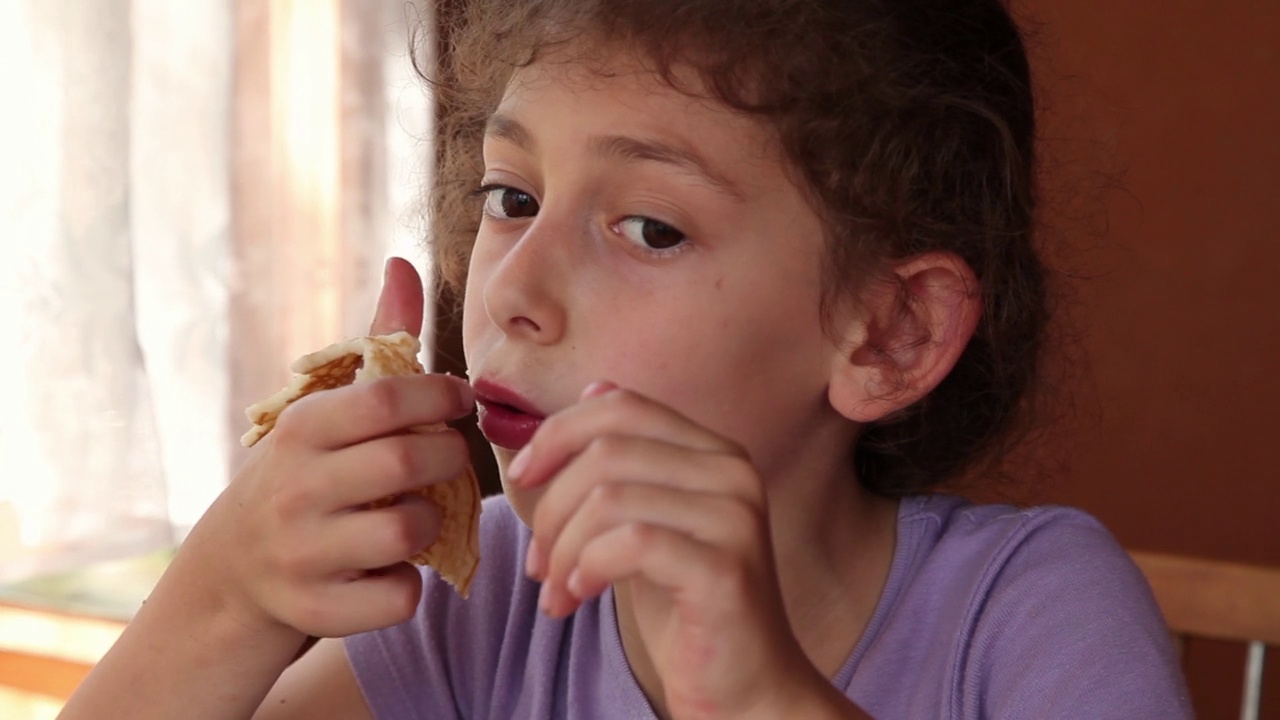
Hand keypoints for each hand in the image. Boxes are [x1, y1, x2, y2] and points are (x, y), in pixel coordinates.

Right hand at [182, 257, 473, 638]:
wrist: (234, 572)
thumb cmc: (306, 472)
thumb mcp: (328, 407)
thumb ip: (378, 341)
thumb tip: (406, 262)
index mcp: (301, 429)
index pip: (385, 398)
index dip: (438, 394)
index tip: (458, 400)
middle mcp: (294, 489)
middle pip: (407, 463)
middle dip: (446, 457)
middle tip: (446, 457)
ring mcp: (302, 554)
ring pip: (408, 533)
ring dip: (428, 522)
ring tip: (413, 513)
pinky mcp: (316, 611)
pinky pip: (399, 598)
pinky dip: (409, 585)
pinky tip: (389, 569)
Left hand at [512, 383, 826, 718]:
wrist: (744, 688)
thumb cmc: (686, 607)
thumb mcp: (646, 521)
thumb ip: (626, 463)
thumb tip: (589, 390)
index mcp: (715, 451)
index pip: (622, 404)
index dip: (559, 433)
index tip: (523, 479)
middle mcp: (734, 472)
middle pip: (606, 450)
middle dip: (552, 507)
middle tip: (539, 563)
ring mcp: (736, 518)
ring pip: (610, 498)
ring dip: (564, 548)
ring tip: (558, 590)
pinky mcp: (726, 568)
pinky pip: (631, 543)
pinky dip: (588, 568)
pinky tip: (579, 598)